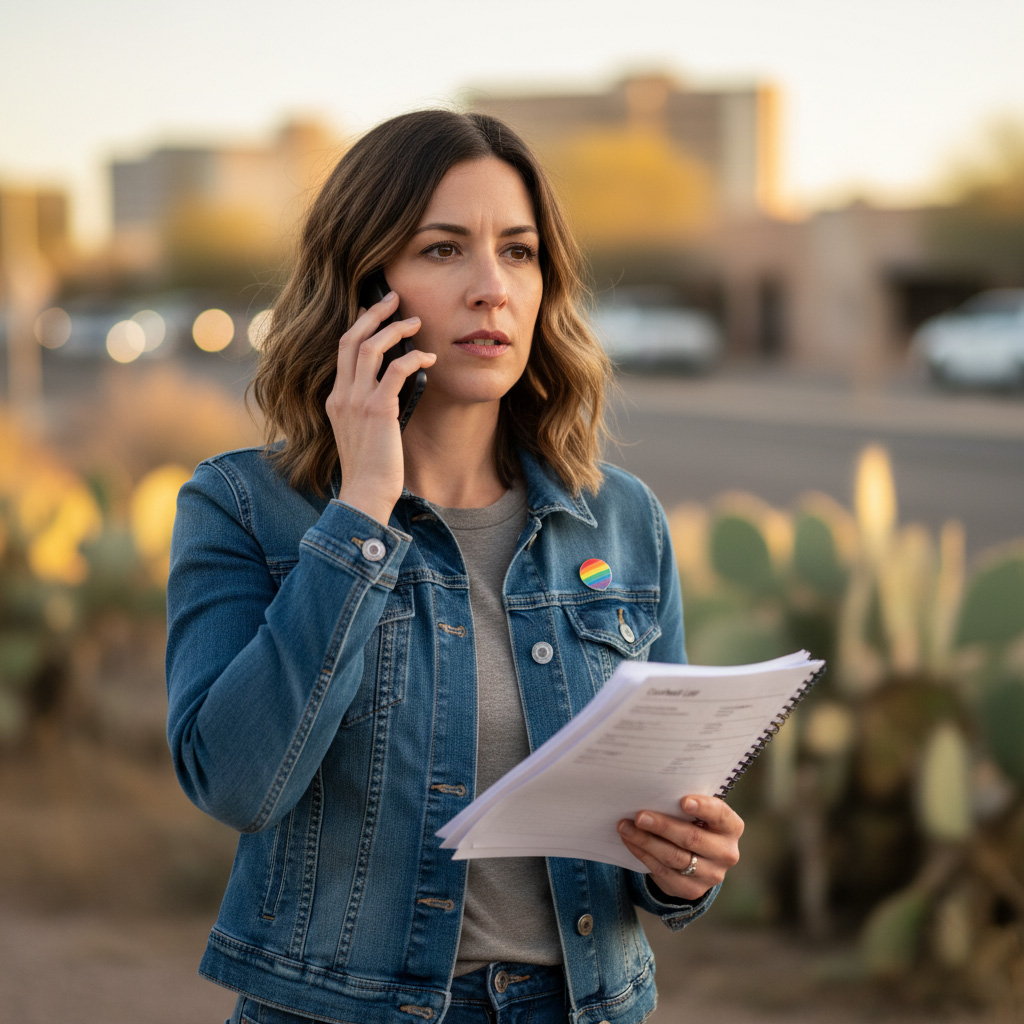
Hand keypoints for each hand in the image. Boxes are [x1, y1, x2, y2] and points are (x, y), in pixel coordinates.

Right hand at [326, 291, 434, 524]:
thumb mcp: (362, 431)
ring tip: (416, 323)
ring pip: (371, 347)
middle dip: (374, 312)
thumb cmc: (370, 468)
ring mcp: (356, 401)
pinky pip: (395, 370)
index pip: (343, 349)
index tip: (375, 309)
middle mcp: (341, 395)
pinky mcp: (377, 410)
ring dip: (395, 329)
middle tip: (394, 297)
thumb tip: (391, 386)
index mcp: (335, 398)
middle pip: (351, 338)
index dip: (360, 325)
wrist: (366, 493)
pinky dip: (414, 359)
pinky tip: (429, 360)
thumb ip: (369, 406)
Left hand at [617, 794, 742, 900]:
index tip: (683, 801)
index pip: (719, 815)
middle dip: (662, 826)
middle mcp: (726, 853)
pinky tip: (630, 842)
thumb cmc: (695, 822)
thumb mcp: (698, 812)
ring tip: (625, 827)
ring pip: (674, 857)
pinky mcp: (692, 890)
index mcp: (731, 827)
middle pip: (691, 838)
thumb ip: (685, 804)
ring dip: (646, 841)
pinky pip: (663, 872)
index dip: (703, 807)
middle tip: (639, 816)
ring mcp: (711, 875)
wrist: (699, 858)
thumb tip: (653, 793)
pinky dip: (643, 855)